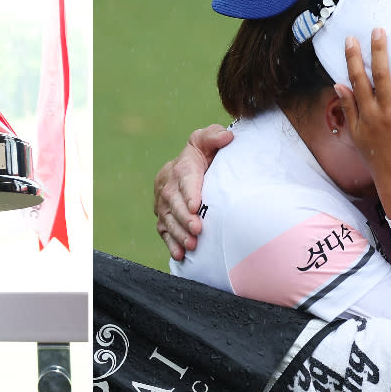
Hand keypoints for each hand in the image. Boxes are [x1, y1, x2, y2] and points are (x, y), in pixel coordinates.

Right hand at [154, 124, 233, 260]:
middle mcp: (168, 185)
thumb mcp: (208, 140)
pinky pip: (164, 231)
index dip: (190, 193)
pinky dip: (171, 243)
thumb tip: (228, 136)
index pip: (185, 179)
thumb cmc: (205, 153)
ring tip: (192, 245)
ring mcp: (163, 203)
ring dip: (179, 233)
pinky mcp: (162, 217)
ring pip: (168, 219)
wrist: (189, 167)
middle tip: (197, 230)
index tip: (196, 206)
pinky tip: (179, 255)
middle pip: (174, 203)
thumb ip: (215, 136)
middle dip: (184, 218)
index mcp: (182, 166)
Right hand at [333, 29, 390, 222]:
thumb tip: (338, 84)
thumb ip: (349, 108)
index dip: (354, 59)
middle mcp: (385, 112)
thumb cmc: (376, 157)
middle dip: (379, 51)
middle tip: (379, 30)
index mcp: (367, 114)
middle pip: (382, 76)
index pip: (358, 81)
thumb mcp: (356, 134)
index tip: (351, 40)